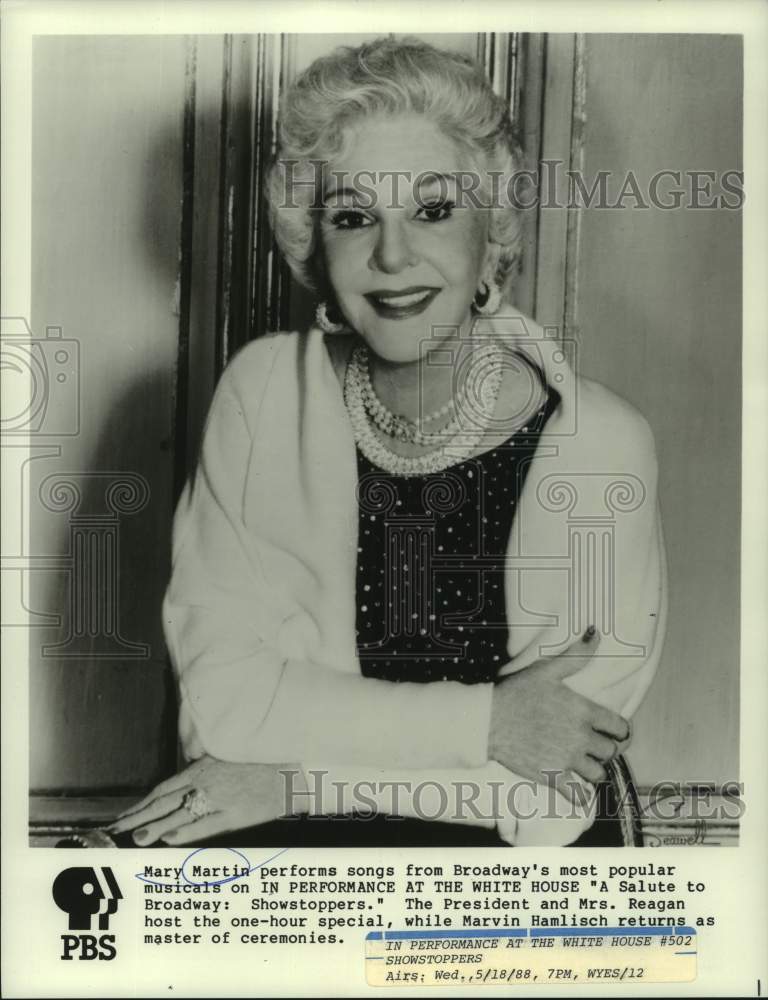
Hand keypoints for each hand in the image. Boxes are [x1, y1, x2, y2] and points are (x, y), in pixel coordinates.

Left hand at [109, 756, 305, 844]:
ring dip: (156, 826)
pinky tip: (169, 839)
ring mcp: (219, 798)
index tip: (124, 817)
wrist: (290, 766)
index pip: (163, 789)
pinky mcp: (235, 813)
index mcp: (201, 768)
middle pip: (164, 802)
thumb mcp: (227, 757)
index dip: (141, 804)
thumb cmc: (260, 761)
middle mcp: (205, 782)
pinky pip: (205, 825)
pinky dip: (185, 831)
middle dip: (138, 817)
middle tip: (116, 831)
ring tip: (136, 838)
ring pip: (179, 814)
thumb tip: (183, 780)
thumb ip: (203, 766)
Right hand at [488, 629, 630, 791]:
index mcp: (584, 712)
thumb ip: (576, 656)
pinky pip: (577, 795)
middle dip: (606, 749)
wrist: (487, 720)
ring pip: (598, 774)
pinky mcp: (551, 776)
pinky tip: (577, 789)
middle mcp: (580, 737)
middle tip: (596, 746)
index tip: (614, 731)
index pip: (620, 727)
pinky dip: (580, 795)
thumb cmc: (517, 692)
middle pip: (611, 752)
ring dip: (595, 770)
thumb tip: (596, 633)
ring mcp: (566, 759)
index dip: (621, 730)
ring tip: (586, 764)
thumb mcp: (547, 670)